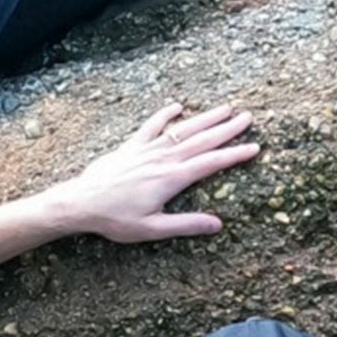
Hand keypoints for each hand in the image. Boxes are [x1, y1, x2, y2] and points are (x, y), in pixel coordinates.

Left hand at [37, 102, 258, 242]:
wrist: (82, 202)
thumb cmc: (116, 219)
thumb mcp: (153, 229)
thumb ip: (186, 225)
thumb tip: (217, 224)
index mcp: (172, 179)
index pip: (211, 163)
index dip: (234, 155)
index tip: (254, 148)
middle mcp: (163, 158)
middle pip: (202, 140)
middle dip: (227, 129)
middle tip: (248, 118)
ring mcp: (147, 149)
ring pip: (182, 129)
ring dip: (205, 118)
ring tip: (226, 108)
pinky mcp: (132, 146)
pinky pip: (152, 125)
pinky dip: (166, 114)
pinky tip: (178, 106)